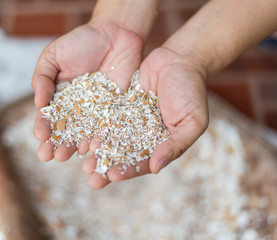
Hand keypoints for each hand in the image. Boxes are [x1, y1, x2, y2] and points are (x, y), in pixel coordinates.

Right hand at [32, 22, 142, 162]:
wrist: (116, 34)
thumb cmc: (81, 42)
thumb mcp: (53, 55)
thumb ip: (42, 78)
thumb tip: (37, 103)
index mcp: (58, 97)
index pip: (48, 116)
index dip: (43, 127)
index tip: (40, 137)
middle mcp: (76, 108)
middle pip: (65, 130)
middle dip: (57, 143)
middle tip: (50, 156)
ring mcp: (95, 111)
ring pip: (84, 133)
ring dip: (76, 146)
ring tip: (68, 157)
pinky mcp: (114, 111)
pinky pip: (106, 128)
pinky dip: (100, 138)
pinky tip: (93, 148)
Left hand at [83, 47, 208, 187]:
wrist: (179, 60)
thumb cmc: (191, 91)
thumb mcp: (193, 121)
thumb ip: (176, 145)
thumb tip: (156, 167)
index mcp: (160, 145)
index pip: (143, 162)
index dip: (128, 170)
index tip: (112, 176)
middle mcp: (143, 136)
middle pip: (123, 156)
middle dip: (108, 167)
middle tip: (92, 179)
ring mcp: (130, 122)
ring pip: (111, 140)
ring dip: (98, 152)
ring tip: (83, 162)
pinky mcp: (120, 107)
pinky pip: (106, 119)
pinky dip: (96, 129)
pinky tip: (83, 137)